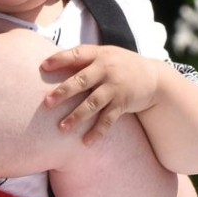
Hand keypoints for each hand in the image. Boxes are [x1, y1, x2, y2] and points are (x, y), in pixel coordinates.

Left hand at [42, 45, 160, 144]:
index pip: (77, 55)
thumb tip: (50, 62)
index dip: (59, 60)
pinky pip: (108, 119)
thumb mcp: (105, 55)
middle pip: (81, 81)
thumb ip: (83, 58)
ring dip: (77, 116)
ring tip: (62, 128)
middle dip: (64, 92)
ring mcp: (115, 87)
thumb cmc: (120, 65)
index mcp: (99, 55)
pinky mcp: (123, 103)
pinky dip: (97, 131)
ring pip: (93, 103)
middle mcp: (107, 70)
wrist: (154, 78)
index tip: (43, 66)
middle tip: (47, 103)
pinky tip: (86, 141)